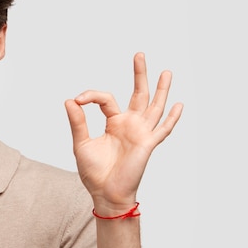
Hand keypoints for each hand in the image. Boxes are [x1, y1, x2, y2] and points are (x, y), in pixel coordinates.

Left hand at [64, 52, 182, 214]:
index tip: (78, 100)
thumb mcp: (81, 144)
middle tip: (139, 55)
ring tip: (166, 72)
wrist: (105, 193)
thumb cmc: (94, 172)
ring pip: (154, 107)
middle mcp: (129, 125)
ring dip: (161, 90)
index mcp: (114, 123)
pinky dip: (171, 118)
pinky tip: (178, 105)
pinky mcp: (147, 144)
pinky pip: (162, 130)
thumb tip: (70, 100)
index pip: (106, 99)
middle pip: (138, 94)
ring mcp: (140, 133)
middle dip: (140, 75)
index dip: (91, 96)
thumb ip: (78, 122)